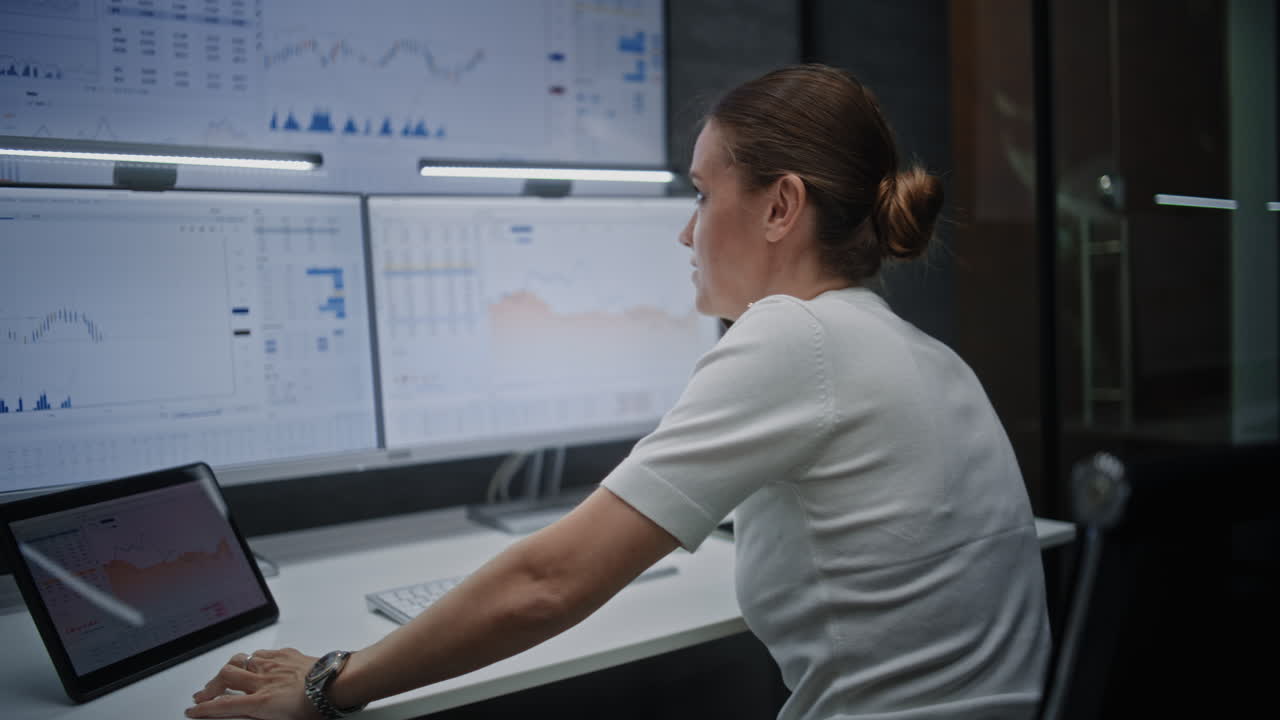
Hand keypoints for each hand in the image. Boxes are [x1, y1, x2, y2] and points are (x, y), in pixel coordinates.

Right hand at [186, 648, 323, 719]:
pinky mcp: (286, 655)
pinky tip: (252, 662)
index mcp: (261, 702)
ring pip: (241, 661)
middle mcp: (263, 681)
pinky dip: (252, 659)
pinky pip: (261, 653)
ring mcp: (273, 665)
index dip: (204, 709)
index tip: (193, 710)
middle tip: (203, 694)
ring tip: (223, 675)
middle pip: (225, 678)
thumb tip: (248, 714)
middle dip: (209, 687)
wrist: (337, 683)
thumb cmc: (317, 706)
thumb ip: (261, 717)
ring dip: (228, 669)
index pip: (223, 706)